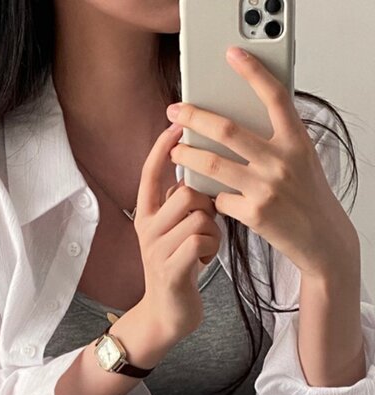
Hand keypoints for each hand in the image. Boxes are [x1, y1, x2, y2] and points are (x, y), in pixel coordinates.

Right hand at [134, 123, 220, 342]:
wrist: (167, 314)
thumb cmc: (180, 266)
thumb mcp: (174, 231)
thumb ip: (180, 204)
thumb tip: (202, 170)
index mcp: (146, 214)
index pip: (151, 173)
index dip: (163, 148)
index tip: (177, 126)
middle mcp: (146, 228)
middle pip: (186, 193)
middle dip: (206, 205)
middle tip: (207, 223)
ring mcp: (155, 249)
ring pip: (198, 217)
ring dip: (212, 230)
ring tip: (205, 245)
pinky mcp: (170, 270)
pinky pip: (201, 241)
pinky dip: (211, 248)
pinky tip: (204, 260)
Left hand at [166, 45, 359, 279]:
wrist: (321, 237)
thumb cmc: (308, 196)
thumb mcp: (301, 160)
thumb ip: (276, 141)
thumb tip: (235, 126)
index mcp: (296, 141)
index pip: (275, 96)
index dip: (253, 73)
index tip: (232, 55)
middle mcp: (282, 160)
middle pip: (227, 129)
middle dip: (194, 117)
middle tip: (175, 111)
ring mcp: (267, 187)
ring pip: (211, 163)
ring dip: (185, 157)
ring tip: (175, 153)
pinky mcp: (255, 213)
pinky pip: (219, 198)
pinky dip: (212, 197)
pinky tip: (212, 198)